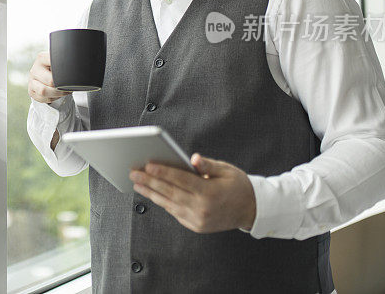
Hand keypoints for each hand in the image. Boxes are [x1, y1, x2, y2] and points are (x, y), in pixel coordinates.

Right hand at [27, 51, 72, 103]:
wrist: (44, 75)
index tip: (70, 74)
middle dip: (62, 86)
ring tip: (63, 91)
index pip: (52, 63)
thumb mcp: (59, 62)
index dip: (63, 72)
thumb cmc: (55, 68)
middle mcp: (34, 69)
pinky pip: (42, 98)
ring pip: (43, 91)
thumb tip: (79, 64)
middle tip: (68, 86)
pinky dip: (51, 98)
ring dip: (57, 94)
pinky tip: (56, 94)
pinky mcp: (31, 91)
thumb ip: (65, 61)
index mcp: (42, 58)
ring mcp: (31, 80)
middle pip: (50, 81)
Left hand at [129, 153, 256, 233]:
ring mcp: (197, 219)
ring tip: (136, 183)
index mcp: (209, 192)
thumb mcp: (226, 170)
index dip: (163, 172)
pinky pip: (174, 212)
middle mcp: (202, 208)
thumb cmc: (237, 185)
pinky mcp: (195, 226)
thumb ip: (208, 165)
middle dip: (150, 182)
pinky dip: (162, 202)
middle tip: (133, 173)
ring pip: (169, 204)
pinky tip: (152, 193)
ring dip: (151, 193)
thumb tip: (193, 158)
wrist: (251, 210)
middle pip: (170, 192)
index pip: (181, 180)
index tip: (147, 165)